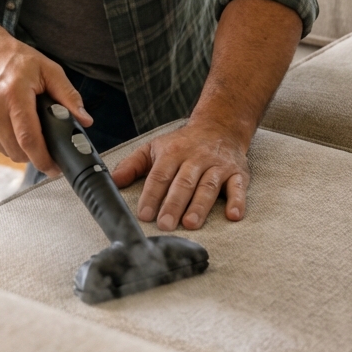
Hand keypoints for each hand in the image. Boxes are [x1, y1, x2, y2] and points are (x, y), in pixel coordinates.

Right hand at [0, 27, 91, 173]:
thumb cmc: (12, 57)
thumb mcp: (47, 69)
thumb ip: (67, 95)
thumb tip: (84, 119)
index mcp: (14, 94)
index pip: (28, 138)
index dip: (43, 158)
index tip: (54, 168)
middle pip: (16, 150)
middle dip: (34, 154)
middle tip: (44, 145)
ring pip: (4, 150)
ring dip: (18, 148)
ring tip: (24, 126)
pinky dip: (4, 141)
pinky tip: (9, 123)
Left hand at [111, 119, 249, 230]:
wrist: (219, 126)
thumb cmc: (182, 143)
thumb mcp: (155, 148)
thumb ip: (133, 165)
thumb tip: (113, 181)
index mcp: (173, 153)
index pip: (160, 175)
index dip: (151, 195)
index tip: (144, 214)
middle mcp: (195, 158)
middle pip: (183, 183)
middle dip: (174, 204)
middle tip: (165, 225)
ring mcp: (217, 166)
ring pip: (208, 186)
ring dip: (200, 205)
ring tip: (191, 223)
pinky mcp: (237, 173)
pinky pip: (239, 187)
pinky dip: (238, 201)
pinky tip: (234, 215)